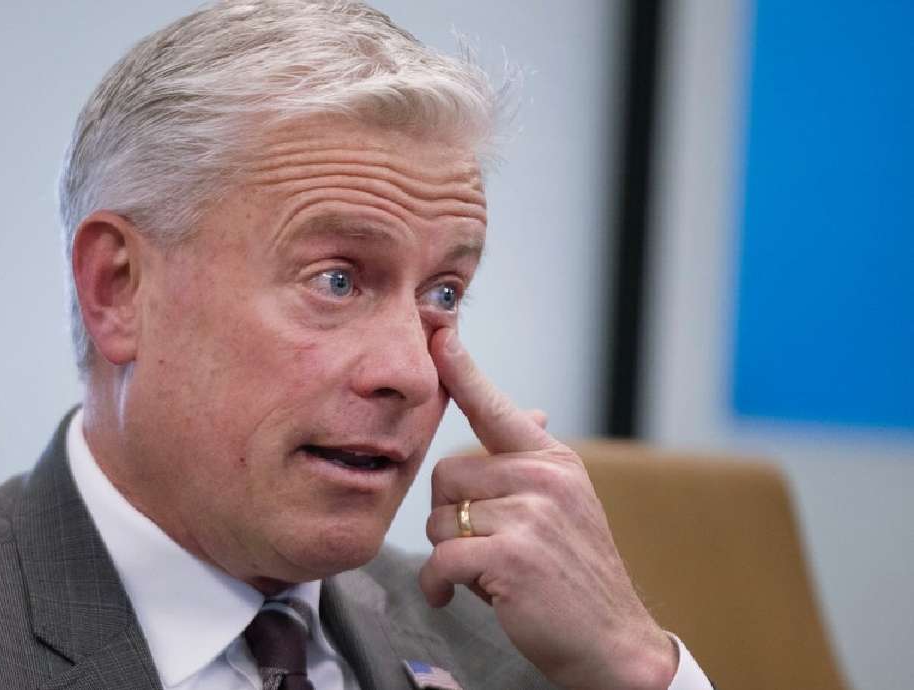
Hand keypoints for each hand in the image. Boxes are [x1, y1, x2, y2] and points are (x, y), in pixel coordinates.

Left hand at [418, 328, 676, 689]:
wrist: (611, 641)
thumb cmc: (574, 575)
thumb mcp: (565, 504)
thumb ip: (532, 461)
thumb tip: (530, 411)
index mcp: (552, 459)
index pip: (495, 405)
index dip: (461, 367)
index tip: (437, 330)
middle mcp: (543, 477)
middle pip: (447, 472)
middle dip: (448, 514)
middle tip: (482, 547)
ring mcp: (530, 513)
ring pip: (439, 517)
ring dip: (448, 553)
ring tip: (486, 571)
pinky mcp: (511, 553)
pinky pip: (442, 557)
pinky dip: (438, 584)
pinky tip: (455, 594)